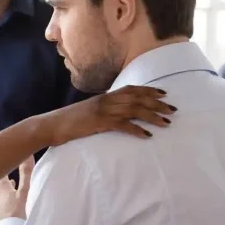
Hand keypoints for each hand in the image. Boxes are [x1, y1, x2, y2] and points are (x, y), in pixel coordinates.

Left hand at [0, 158, 34, 224]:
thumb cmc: (16, 216)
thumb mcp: (25, 193)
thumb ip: (26, 173)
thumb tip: (28, 154)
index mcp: (0, 186)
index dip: (3, 160)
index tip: (7, 153)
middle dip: (0, 172)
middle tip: (5, 166)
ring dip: (1, 185)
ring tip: (9, 182)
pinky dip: (1, 197)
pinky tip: (5, 202)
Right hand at [44, 86, 175, 146]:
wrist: (51, 125)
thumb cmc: (68, 121)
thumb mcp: (87, 111)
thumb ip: (101, 110)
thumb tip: (113, 114)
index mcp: (103, 97)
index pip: (130, 89)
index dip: (148, 91)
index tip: (163, 94)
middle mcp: (105, 101)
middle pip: (137, 98)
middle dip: (157, 104)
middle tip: (173, 110)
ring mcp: (102, 111)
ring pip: (134, 110)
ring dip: (152, 116)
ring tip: (166, 123)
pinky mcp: (99, 123)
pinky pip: (123, 125)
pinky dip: (136, 129)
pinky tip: (146, 135)